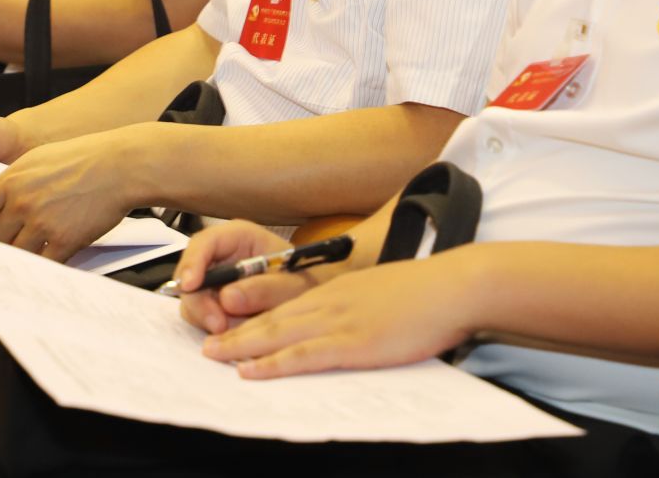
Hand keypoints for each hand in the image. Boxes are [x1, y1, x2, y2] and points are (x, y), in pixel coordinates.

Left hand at [0, 130, 140, 260]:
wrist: (119, 166)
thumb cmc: (83, 158)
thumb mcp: (38, 159)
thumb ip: (15, 181)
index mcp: (12, 180)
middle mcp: (22, 202)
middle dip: (7, 237)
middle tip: (22, 233)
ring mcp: (42, 223)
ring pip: (17, 252)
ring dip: (26, 250)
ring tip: (41, 241)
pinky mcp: (63, 241)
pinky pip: (44, 262)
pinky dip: (48, 260)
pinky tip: (56, 251)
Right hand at [173, 222, 301, 334]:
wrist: (314, 300)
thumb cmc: (308, 282)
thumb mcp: (294, 284)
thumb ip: (265, 289)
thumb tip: (226, 298)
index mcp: (239, 238)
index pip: (205, 242)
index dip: (192, 262)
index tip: (189, 286)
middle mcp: (221, 257)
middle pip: (191, 276)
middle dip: (201, 303)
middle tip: (219, 326)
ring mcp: (215, 283)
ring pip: (193, 301)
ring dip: (209, 320)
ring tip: (238, 331)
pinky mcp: (214, 305)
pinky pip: (203, 318)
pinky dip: (215, 330)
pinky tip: (236, 335)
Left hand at [198, 253, 477, 379]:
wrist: (453, 287)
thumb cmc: (427, 293)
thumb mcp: (385, 293)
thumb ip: (364, 306)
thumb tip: (360, 322)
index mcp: (338, 290)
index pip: (288, 304)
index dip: (256, 317)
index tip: (231, 326)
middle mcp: (330, 301)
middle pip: (272, 318)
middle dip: (236, 331)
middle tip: (205, 345)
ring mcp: (339, 321)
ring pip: (277, 334)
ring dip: (241, 346)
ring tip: (213, 356)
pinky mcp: (352, 343)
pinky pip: (302, 356)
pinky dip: (272, 364)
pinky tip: (250, 371)